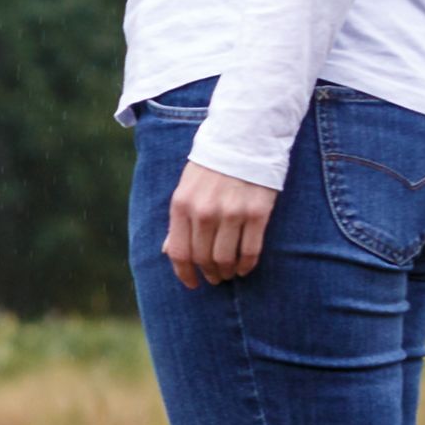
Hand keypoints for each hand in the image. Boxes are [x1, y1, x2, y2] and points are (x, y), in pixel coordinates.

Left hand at [163, 161, 275, 287]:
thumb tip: (168, 252)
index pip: (178, 252)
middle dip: (209, 274)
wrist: (244, 140)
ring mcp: (231, 212)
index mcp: (181, 205)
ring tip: (230, 273)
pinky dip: (247, 264)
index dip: (184, 273)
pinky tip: (246, 267)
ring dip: (227, 272)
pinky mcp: (257, 213)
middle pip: (203, 258)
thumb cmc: (212, 167)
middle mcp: (204, 211)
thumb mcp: (185, 189)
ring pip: (226, 258)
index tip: (192, 284)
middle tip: (215, 278)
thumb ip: (178, 221)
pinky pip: (251, 250)